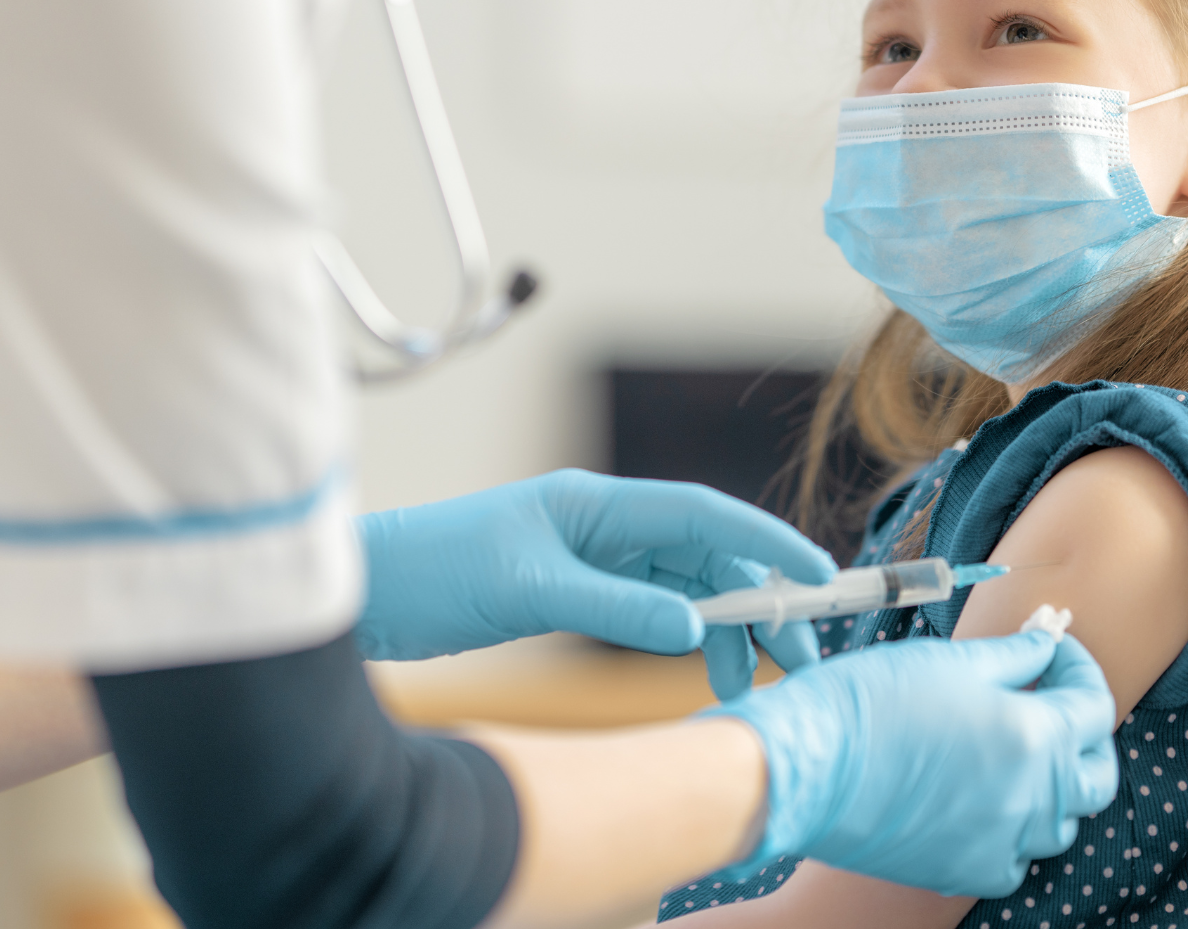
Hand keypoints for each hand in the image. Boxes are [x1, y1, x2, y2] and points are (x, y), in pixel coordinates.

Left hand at [354, 471, 836, 695]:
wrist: (366, 593)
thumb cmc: (433, 572)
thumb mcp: (527, 590)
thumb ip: (614, 607)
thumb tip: (696, 627)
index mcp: (596, 504)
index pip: (704, 515)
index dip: (768, 543)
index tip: (820, 578)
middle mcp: (600, 524)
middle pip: (704, 555)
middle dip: (759, 601)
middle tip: (798, 657)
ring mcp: (588, 558)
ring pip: (683, 586)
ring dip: (724, 628)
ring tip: (746, 682)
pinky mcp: (570, 591)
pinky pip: (650, 609)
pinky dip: (683, 638)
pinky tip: (700, 671)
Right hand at [704, 631, 1119, 897]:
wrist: (805, 766)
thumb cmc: (869, 701)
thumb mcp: (948, 661)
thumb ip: (1012, 655)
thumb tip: (1047, 644)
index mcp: (1033, 736)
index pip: (1094, 705)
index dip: (1078, 669)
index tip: (1053, 651)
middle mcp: (1032, 798)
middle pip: (1096, 774)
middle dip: (1084, 733)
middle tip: (1049, 700)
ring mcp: (1003, 843)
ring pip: (1061, 819)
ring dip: (1052, 782)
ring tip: (1012, 748)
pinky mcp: (968, 871)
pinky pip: (1016, 856)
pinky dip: (1013, 829)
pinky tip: (980, 797)